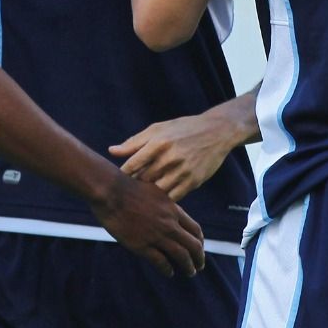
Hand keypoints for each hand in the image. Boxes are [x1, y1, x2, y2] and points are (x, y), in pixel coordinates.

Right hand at [92, 174, 206, 276]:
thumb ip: (165, 202)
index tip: (200, 248)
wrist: (111, 191)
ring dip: (188, 266)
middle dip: (199, 258)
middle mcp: (169, 224)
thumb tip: (169, 208)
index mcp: (173, 210)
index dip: (200, 241)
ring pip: (181, 256)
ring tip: (190, 272)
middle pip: (193, 245)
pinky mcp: (142, 245)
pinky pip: (160, 262)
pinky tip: (169, 273)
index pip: (195, 229)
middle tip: (200, 266)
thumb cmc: (128, 187)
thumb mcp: (155, 190)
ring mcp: (156, 235)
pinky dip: (167, 270)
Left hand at [110, 107, 249, 200]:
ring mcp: (183, 171)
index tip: (120, 178)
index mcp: (158, 142)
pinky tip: (161, 195)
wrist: (216, 132)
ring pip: (157, 191)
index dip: (124, 174)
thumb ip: (134, 142)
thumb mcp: (158, 129)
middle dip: (136, 184)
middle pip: (144, 179)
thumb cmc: (182, 129)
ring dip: (150, 192)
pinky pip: (174, 197)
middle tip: (129, 188)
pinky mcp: (194, 181)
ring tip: (145, 192)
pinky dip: (165, 197)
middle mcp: (170, 157)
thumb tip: (112, 151)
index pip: (132, 164)